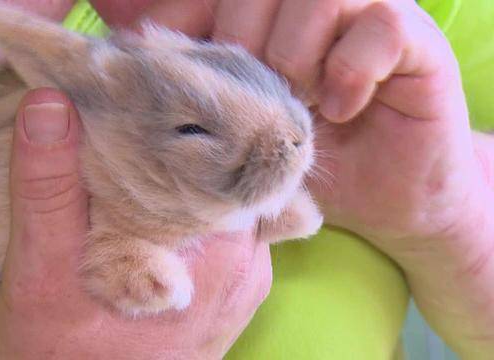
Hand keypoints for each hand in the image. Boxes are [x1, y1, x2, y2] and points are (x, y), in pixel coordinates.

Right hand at [0, 88, 270, 358]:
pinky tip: (148, 204)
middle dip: (181, 145)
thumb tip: (48, 104)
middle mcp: (245, 264)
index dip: (186, 118)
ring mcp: (240, 281)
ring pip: (219, 201)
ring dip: (181, 176)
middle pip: (225, 175)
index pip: (226, 155)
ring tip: (138, 153)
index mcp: (221, 251)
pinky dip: (185, 209)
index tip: (147, 92)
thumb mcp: (42, 269)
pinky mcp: (224, 293)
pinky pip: (215, 230)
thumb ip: (50, 189)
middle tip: (133, 114)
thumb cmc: (58, 355)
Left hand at [106, 0, 493, 355]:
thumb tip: (128, 56)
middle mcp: (313, 8)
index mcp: (268, 18)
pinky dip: (351, 68)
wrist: (388, 198)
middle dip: (240, 37)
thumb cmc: (299, 162)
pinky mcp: (413, 43)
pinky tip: (338, 108)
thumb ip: (192, 93)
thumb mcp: (232, 131)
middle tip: (244, 93)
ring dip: (293, 51)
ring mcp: (363, 17)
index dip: (185, 15)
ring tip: (294, 102)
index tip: (158, 51)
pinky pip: (380, 24)